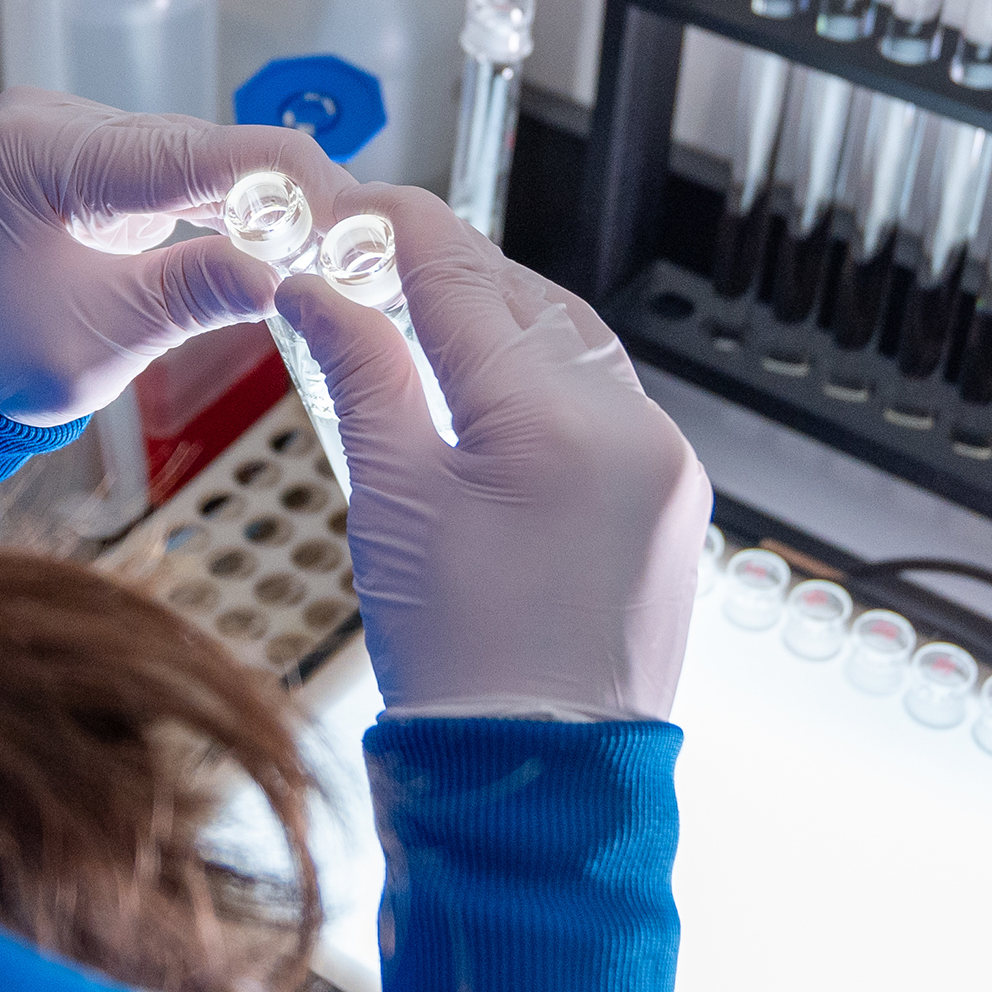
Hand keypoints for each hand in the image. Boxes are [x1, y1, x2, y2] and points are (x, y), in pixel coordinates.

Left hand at [0, 88, 358, 425]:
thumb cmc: (3, 354)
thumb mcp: (103, 339)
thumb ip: (191, 297)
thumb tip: (279, 276)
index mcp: (38, 153)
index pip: (180, 152)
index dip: (278, 178)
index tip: (351, 210)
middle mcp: (55, 121)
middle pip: (200, 146)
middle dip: (286, 193)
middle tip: (366, 239)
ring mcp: (77, 129)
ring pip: (203, 154)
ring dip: (270, 198)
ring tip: (343, 240)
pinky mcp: (102, 149)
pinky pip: (185, 167)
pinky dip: (237, 201)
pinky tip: (294, 229)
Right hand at [279, 185, 709, 723]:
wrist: (540, 782)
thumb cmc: (462, 662)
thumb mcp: (390, 501)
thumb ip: (361, 374)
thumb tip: (317, 289)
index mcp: (556, 422)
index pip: (462, 281)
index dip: (397, 232)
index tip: (351, 209)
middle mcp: (633, 427)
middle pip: (525, 300)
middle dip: (447, 272)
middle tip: (370, 257)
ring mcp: (666, 463)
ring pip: (573, 344)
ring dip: (500, 319)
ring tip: (422, 318)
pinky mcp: (674, 498)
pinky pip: (607, 400)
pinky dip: (545, 377)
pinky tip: (490, 388)